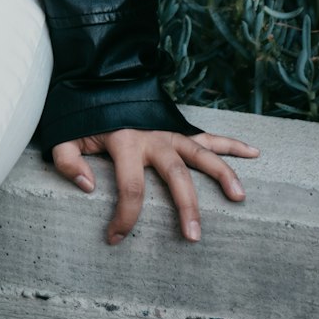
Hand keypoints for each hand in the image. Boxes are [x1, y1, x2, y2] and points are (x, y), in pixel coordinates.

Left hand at [52, 127, 259, 243]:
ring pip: (201, 154)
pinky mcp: (177, 128)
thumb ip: (68, 161)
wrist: (96, 79)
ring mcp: (169, 132)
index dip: (124, 218)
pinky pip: (208, 136)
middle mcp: (152, 137)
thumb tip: (88, 187)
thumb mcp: (65, 135)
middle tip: (193, 237)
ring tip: (239, 197)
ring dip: (222, 174)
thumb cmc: (82, 114)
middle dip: (186, 207)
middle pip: (176, 175)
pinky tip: (254, 153)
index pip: (130, 188)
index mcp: (124, 141)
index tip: (114, 239)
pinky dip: (231, 144)